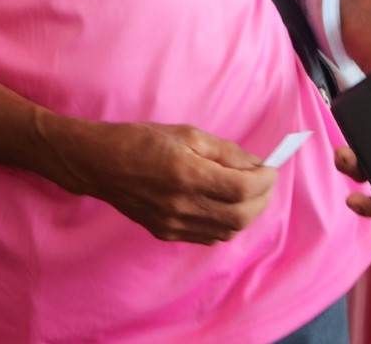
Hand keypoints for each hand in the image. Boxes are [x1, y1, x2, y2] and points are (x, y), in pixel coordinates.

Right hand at [43, 118, 276, 243]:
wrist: (100, 164)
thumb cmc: (142, 141)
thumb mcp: (188, 134)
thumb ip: (226, 152)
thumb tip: (257, 165)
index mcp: (187, 174)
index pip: (242, 189)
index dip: (265, 180)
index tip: (270, 168)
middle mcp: (181, 205)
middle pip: (240, 216)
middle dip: (262, 199)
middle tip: (265, 182)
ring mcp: (172, 224)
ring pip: (227, 232)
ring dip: (246, 213)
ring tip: (247, 192)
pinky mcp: (164, 233)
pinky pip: (207, 237)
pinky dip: (225, 223)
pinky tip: (223, 205)